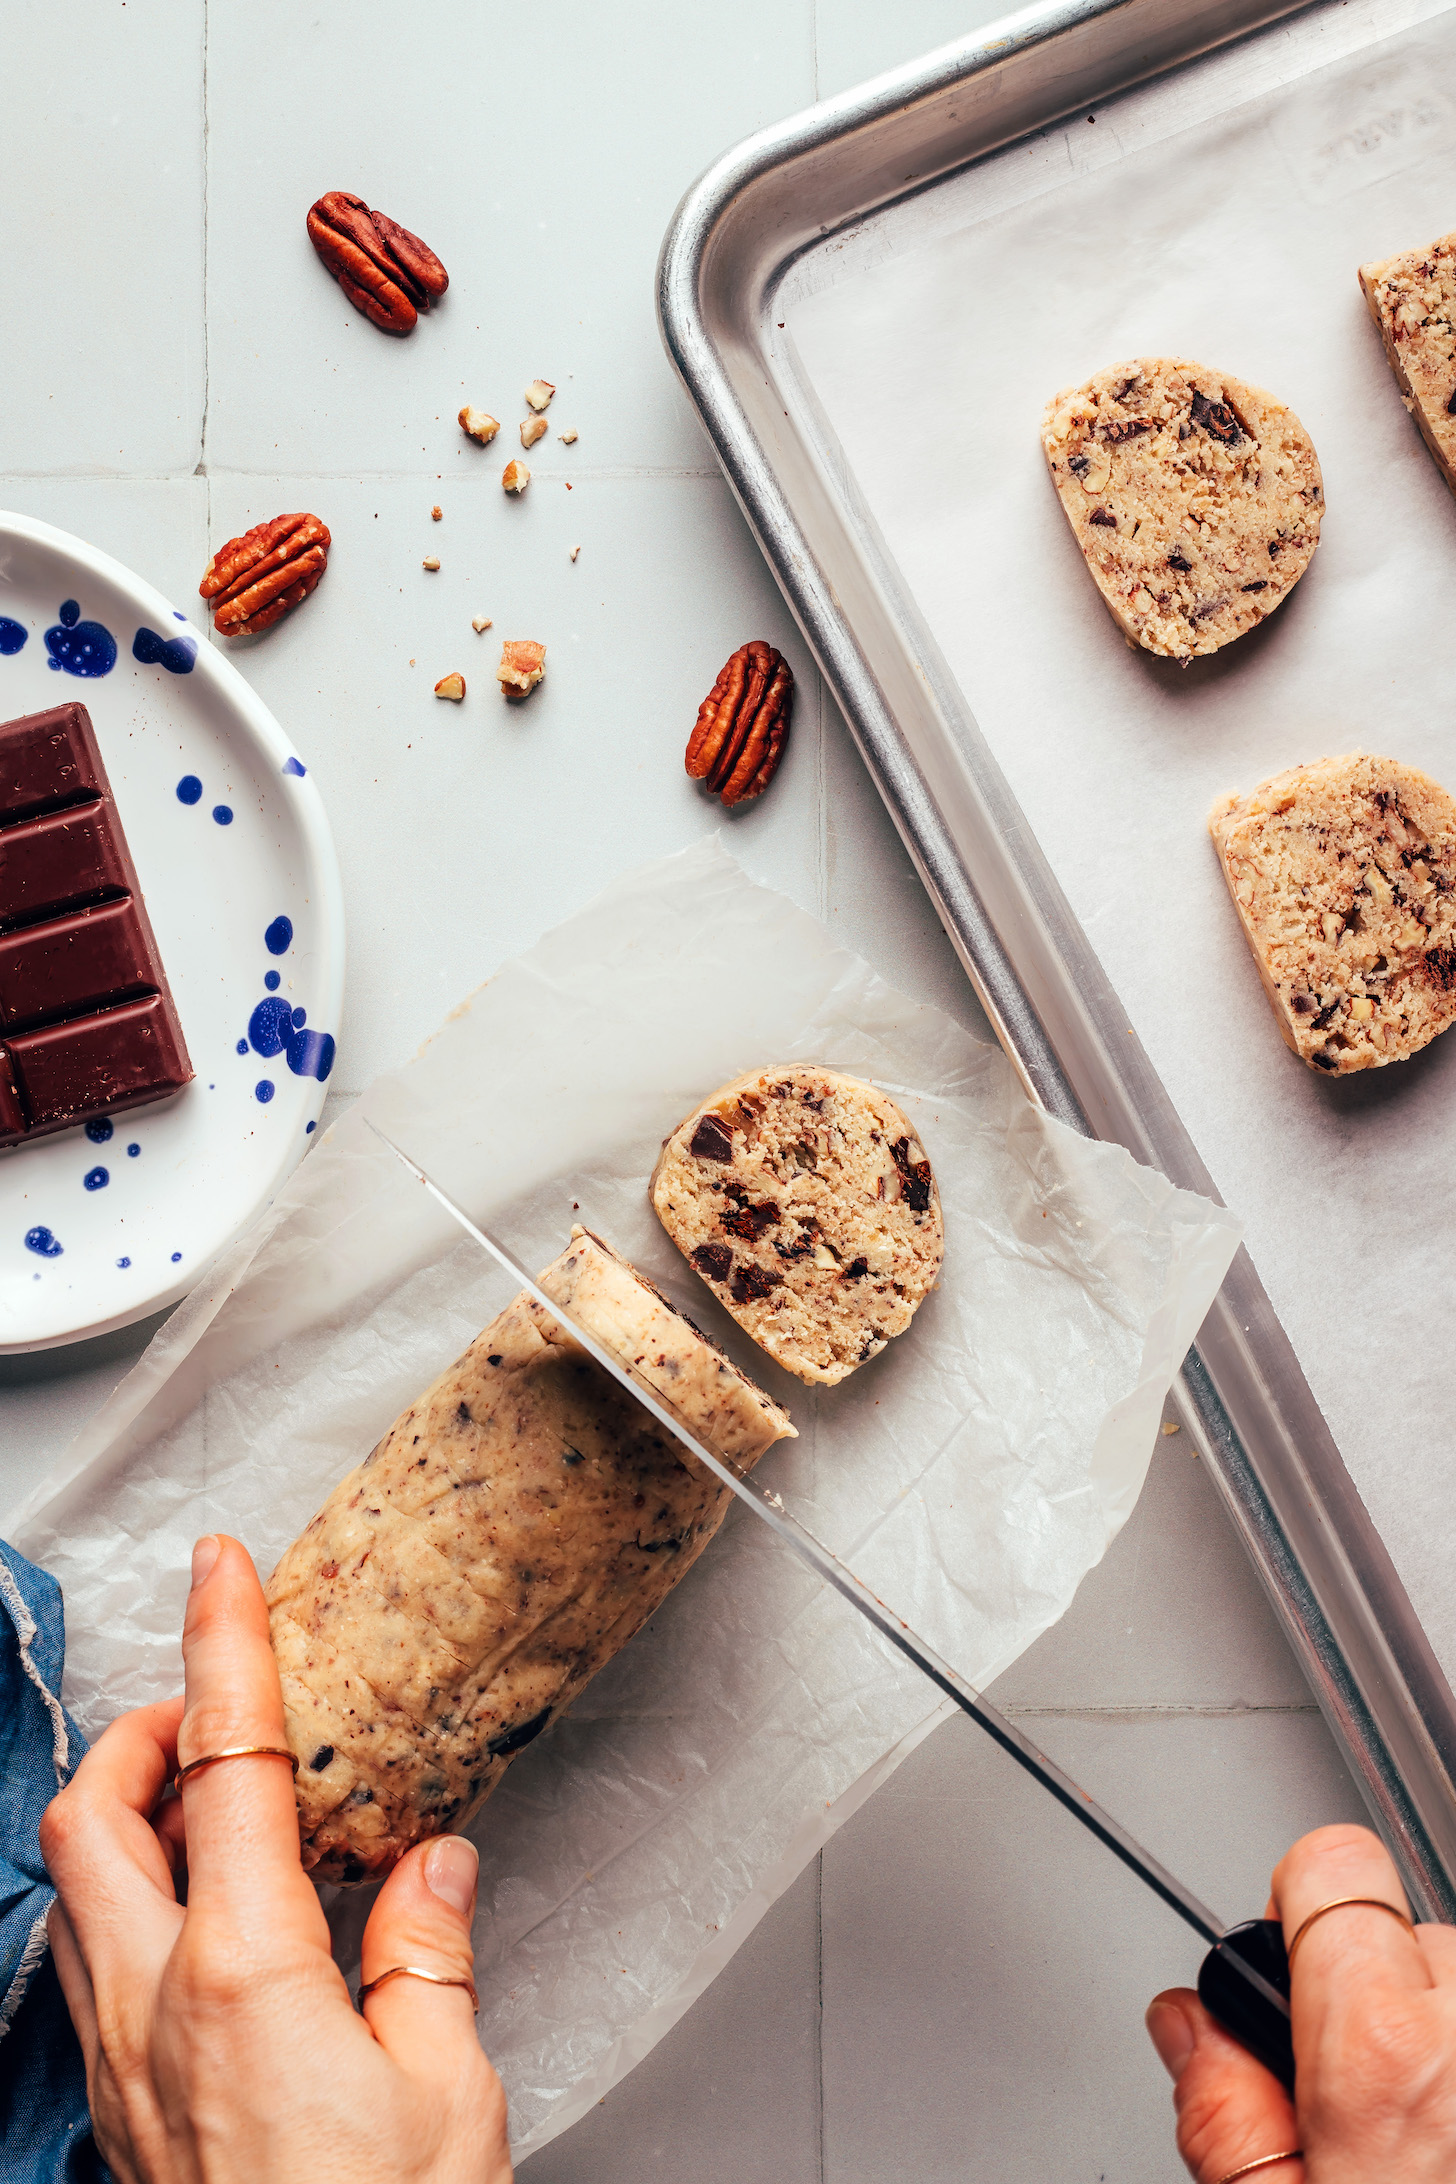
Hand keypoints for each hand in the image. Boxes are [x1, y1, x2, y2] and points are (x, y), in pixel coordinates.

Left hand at [41, 1534, 512, 2183]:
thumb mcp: (448, 2095)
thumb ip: (428, 1958)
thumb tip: (432, 1867)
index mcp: (244, 1975)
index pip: (225, 1767)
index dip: (225, 1646)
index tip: (221, 1566)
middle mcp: (151, 2007)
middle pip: (91, 1817)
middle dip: (138, 1733)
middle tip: (207, 1710)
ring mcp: (116, 2065)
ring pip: (70, 1892)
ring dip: (120, 1818)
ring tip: (203, 1806)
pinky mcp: (115, 2115)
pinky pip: (84, 1970)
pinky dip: (123, 1903)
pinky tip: (198, 1929)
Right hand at [1147, 1822, 1455, 2180]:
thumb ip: (1220, 2112)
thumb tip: (1188, 2025)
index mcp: (1383, 2050)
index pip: (1334, 1861)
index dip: (1298, 1900)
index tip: (1292, 1955)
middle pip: (1402, 1929)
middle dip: (1373, 1992)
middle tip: (1359, 2099)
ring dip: (1437, 2031)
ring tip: (1427, 2130)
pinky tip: (1453, 2133)